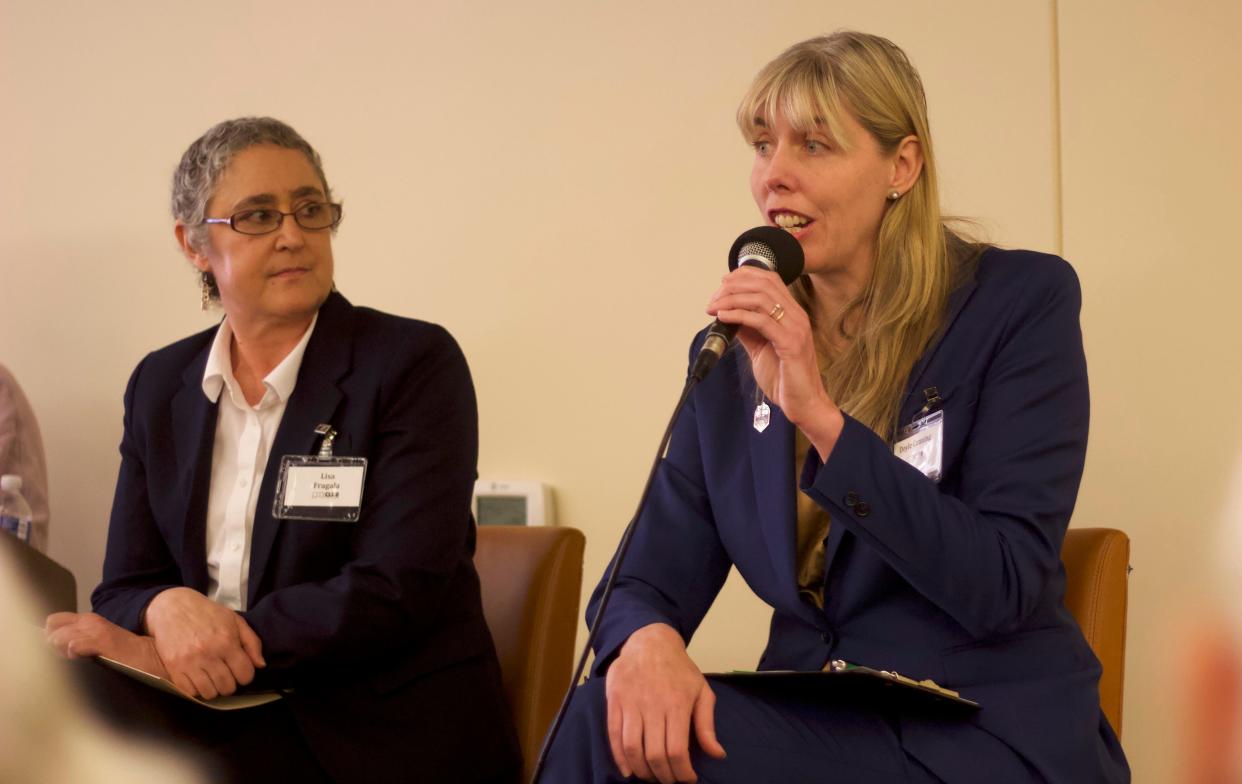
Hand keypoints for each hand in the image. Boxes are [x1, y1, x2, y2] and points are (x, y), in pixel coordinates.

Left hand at [45, 612, 168, 677]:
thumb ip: (82, 640)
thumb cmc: (127, 654)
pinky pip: (73, 645)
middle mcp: (89, 621)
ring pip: (57, 637)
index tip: (59, 649)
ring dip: (59, 651)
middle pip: (50, 627)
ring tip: (76, 660)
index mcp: (89, 620)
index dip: (52, 635)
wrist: (152, 655)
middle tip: (65, 655)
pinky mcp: (101, 642)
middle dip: (52, 643)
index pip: (54, 621)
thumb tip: (58, 649)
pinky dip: (72, 653)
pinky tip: (82, 659)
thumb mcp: (101, 641)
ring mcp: (95, 630)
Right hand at [143, 587, 264, 698]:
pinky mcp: (173, 667)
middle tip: (225, 674)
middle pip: (227, 687)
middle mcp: (208, 653)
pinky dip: (195, 689)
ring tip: (212, 677)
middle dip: (230, 683)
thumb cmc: (207, 613)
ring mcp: (189, 662)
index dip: (246, 675)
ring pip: (209, 693)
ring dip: (213, 689)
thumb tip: (260, 665)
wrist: (173, 606)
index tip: (240, 671)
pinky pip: (188, 692)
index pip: (245, 674)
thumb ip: (252, 642)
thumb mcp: (235, 620)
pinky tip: (197, 678)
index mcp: (226, 641)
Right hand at [605, 623, 725, 782]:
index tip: (687, 779)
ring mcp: (631, 703)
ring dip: (641, 770)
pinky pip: (614, 735)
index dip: (682, 772)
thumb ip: (707, 725)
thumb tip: (717, 754)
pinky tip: (628, 770)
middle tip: (669, 781)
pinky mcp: (615, 701)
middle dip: (663, 776)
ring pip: (632, 748)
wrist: (650, 641)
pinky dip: (619, 757)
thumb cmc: (679, 668)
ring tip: (651, 777)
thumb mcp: (702, 691)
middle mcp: (652, 705)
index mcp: (677, 704)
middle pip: (654, 754)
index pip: (677, 750)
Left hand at [707, 266, 843, 457]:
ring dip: (732, 299)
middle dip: (733, 287)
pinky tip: (724, 318)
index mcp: (792, 314)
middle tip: (713, 299)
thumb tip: (728, 315)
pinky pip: (761, 321)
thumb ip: (748, 330)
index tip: (722, 283)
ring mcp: (796, 329)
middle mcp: (797, 316)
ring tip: (714, 308)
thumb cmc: (785, 378)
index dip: (744, 275)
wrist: (804, 404)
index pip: (770, 279)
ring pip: (761, 299)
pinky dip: (738, 315)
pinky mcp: (791, 344)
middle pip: (764, 284)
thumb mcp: (761, 348)